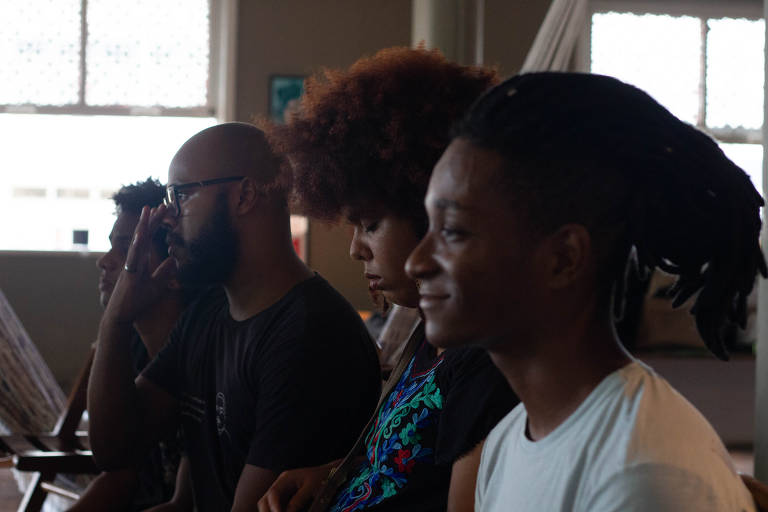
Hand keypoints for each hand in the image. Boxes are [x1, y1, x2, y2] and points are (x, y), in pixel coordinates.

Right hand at [104, 205, 176, 324]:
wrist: (121, 317)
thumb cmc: (136, 302)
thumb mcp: (157, 287)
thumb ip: (164, 273)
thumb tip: (174, 260)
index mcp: (141, 261)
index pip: (150, 239)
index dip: (155, 225)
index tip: (162, 211)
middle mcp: (134, 261)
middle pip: (144, 236)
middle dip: (151, 220)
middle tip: (159, 204)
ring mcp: (130, 266)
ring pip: (138, 243)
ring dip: (144, 227)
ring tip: (148, 211)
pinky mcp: (129, 275)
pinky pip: (134, 258)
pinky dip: (138, 246)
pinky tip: (142, 235)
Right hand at [257, 461, 337, 511]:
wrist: (331, 474)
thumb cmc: (322, 478)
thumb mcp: (312, 487)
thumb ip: (299, 499)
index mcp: (286, 478)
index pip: (273, 493)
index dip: (273, 506)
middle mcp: (281, 485)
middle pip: (265, 500)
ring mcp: (283, 493)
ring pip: (269, 506)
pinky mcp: (287, 500)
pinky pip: (277, 509)